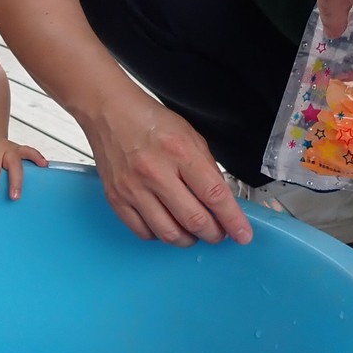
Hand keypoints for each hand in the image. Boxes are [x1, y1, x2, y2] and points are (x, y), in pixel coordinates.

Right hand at [83, 86, 251, 246]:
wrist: (109, 113)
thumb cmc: (149, 122)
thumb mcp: (190, 136)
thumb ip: (207, 168)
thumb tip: (220, 201)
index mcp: (180, 152)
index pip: (214, 196)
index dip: (233, 220)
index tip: (242, 234)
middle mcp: (156, 172)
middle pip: (194, 220)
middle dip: (213, 234)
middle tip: (218, 233)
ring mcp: (133, 188)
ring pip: (169, 233)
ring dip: (188, 239)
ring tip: (193, 232)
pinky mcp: (116, 199)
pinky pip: (143, 232)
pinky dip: (160, 235)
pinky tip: (167, 226)